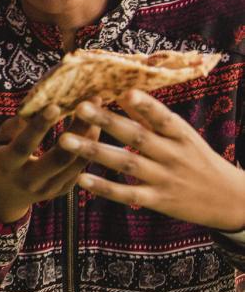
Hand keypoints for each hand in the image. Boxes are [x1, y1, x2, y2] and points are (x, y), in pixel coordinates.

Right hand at [0, 103, 97, 222]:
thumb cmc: (1, 158)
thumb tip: (37, 103)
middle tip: (89, 103)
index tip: (55, 106)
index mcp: (7, 165)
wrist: (5, 195)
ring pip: (75, 164)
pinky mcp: (62, 190)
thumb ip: (15, 125)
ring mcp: (48, 188)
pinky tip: (95, 129)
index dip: (38, 126)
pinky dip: (89, 147)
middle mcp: (28, 180)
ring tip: (99, 113)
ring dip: (89, 137)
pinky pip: (79, 168)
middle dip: (77, 129)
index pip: (24, 145)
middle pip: (58, 157)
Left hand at [58, 91, 244, 231]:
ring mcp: (164, 178)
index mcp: (180, 134)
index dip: (145, 105)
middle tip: (78, 107)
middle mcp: (172, 154)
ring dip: (93, 151)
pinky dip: (104, 187)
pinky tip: (80, 179)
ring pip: (126, 162)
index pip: (162, 117)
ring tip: (64, 140)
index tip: (124, 92)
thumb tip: (125, 91)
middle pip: (136, 136)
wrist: (230, 200)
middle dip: (106, 121)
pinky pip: (127, 193)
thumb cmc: (198, 160)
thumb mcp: (183, 136)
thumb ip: (152, 117)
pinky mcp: (158, 200)